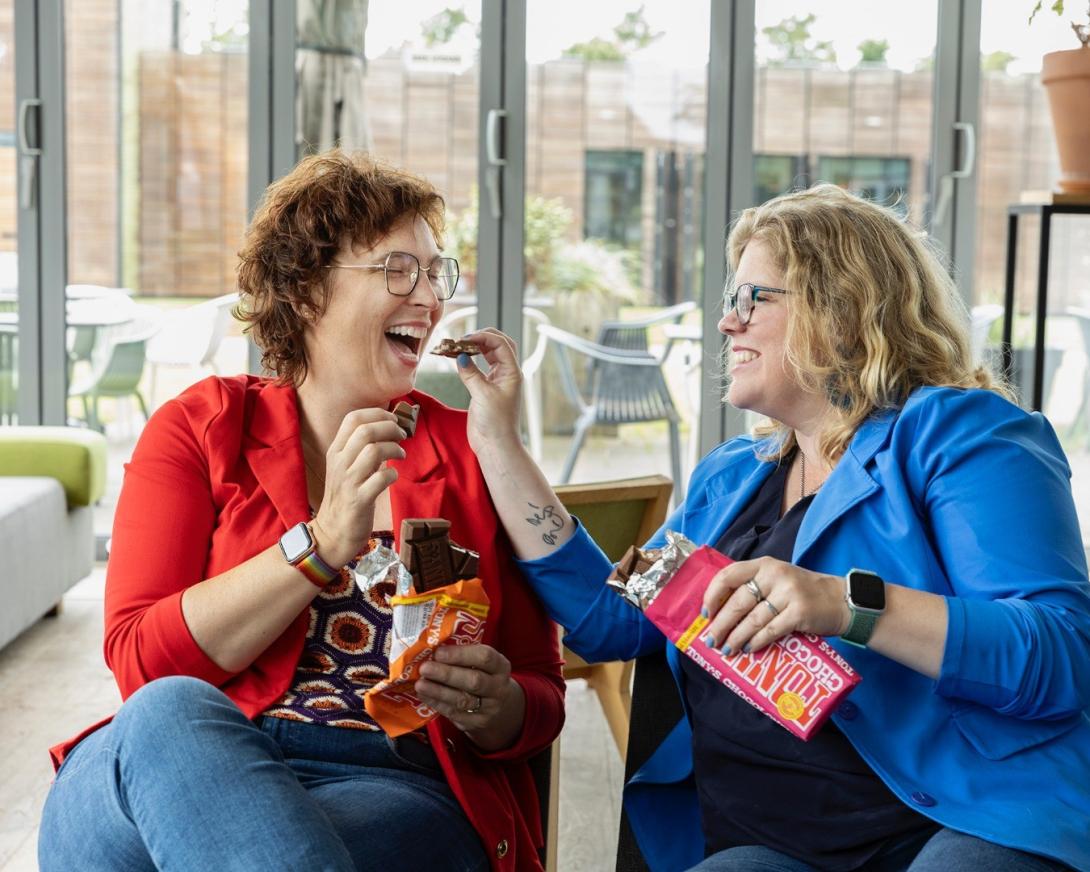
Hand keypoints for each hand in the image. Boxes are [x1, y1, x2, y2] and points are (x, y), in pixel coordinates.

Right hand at [311, 408, 405, 567]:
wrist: (333, 532)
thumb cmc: (346, 496)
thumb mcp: (347, 467)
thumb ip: (362, 449)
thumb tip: (388, 429)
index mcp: (336, 451)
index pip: (352, 418)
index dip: (377, 413)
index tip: (393, 419)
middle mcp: (339, 463)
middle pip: (366, 431)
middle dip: (390, 428)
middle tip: (402, 436)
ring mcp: (348, 481)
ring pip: (374, 451)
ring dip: (394, 449)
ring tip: (401, 455)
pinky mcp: (359, 500)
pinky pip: (381, 478)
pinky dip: (393, 474)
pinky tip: (393, 476)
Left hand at [415, 643, 526, 751]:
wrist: (501, 708)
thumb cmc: (484, 676)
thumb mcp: (483, 664)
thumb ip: (464, 656)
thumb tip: (432, 647)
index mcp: (500, 666)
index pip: (485, 657)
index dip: (460, 654)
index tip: (438, 652)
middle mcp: (498, 687)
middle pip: (474, 681)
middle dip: (446, 674)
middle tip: (424, 668)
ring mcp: (489, 708)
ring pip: (462, 699)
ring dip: (438, 691)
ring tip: (420, 684)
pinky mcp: (476, 723)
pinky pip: (455, 713)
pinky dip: (437, 704)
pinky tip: (424, 695)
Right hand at [453, 328, 523, 454]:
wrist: (495, 445)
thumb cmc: (496, 423)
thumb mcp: (482, 395)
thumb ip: (470, 374)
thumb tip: (459, 357)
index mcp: (512, 372)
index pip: (501, 344)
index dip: (483, 337)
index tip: (465, 339)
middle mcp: (507, 373)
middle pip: (498, 344)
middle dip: (481, 337)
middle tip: (462, 339)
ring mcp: (497, 380)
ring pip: (489, 354)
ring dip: (475, 347)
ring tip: (458, 346)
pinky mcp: (486, 388)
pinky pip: (479, 366)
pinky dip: (470, 360)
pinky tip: (459, 359)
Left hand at [700, 556, 850, 655]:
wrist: (840, 600)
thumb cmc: (803, 592)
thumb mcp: (777, 579)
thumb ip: (753, 586)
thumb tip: (720, 611)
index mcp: (764, 564)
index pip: (728, 575)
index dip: (712, 595)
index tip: (706, 613)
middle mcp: (774, 575)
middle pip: (738, 602)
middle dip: (721, 624)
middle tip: (712, 640)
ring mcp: (788, 593)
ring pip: (752, 619)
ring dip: (736, 637)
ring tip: (727, 649)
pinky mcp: (799, 613)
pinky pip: (770, 630)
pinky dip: (757, 642)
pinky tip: (749, 649)